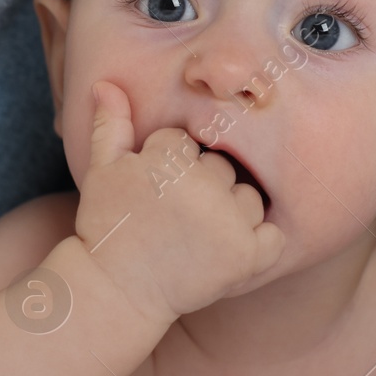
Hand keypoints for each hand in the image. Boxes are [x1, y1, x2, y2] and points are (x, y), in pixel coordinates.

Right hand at [74, 80, 284, 319]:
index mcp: (169, 159)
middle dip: (203, 187)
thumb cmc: (107, 226)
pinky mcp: (246, 256)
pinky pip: (274, 235)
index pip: (187, 144)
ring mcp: (228, 222)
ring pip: (249, 198)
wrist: (116, 290)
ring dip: (232, 213)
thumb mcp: (101, 171)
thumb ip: (111, 125)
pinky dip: (261, 242)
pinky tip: (231, 249)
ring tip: (198, 235)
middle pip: (222, 168)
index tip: (154, 193)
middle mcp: (203, 187)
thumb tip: (105, 85)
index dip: (169, 167)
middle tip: (176, 217)